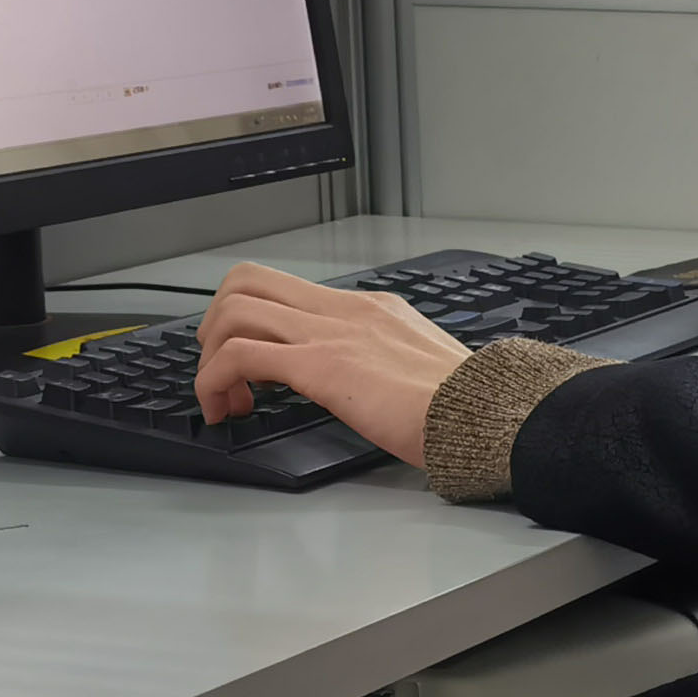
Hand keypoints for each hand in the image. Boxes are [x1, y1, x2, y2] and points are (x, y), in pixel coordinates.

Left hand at [193, 263, 467, 462]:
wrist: (486, 415)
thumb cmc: (466, 407)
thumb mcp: (420, 369)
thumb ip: (386, 365)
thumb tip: (364, 387)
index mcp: (372, 309)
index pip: (291, 291)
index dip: (254, 322)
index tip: (253, 367)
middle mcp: (347, 310)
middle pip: (248, 281)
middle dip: (217, 325)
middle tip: (223, 371)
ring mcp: (331, 332)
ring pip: (235, 310)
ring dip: (211, 355)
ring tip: (223, 397)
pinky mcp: (320, 364)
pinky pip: (238, 356)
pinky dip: (214, 381)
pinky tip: (226, 409)